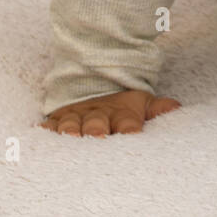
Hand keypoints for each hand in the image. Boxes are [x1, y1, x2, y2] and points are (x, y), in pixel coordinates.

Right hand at [39, 89, 179, 135]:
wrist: (93, 78)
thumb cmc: (121, 103)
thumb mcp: (141, 102)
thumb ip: (158, 108)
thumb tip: (177, 107)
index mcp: (121, 113)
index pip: (128, 122)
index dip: (130, 127)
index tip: (132, 134)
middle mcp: (97, 115)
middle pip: (97, 124)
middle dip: (97, 131)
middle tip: (98, 137)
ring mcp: (75, 117)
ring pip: (71, 124)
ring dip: (70, 131)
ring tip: (70, 138)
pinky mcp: (56, 119)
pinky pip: (48, 125)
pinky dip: (44, 131)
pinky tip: (40, 138)